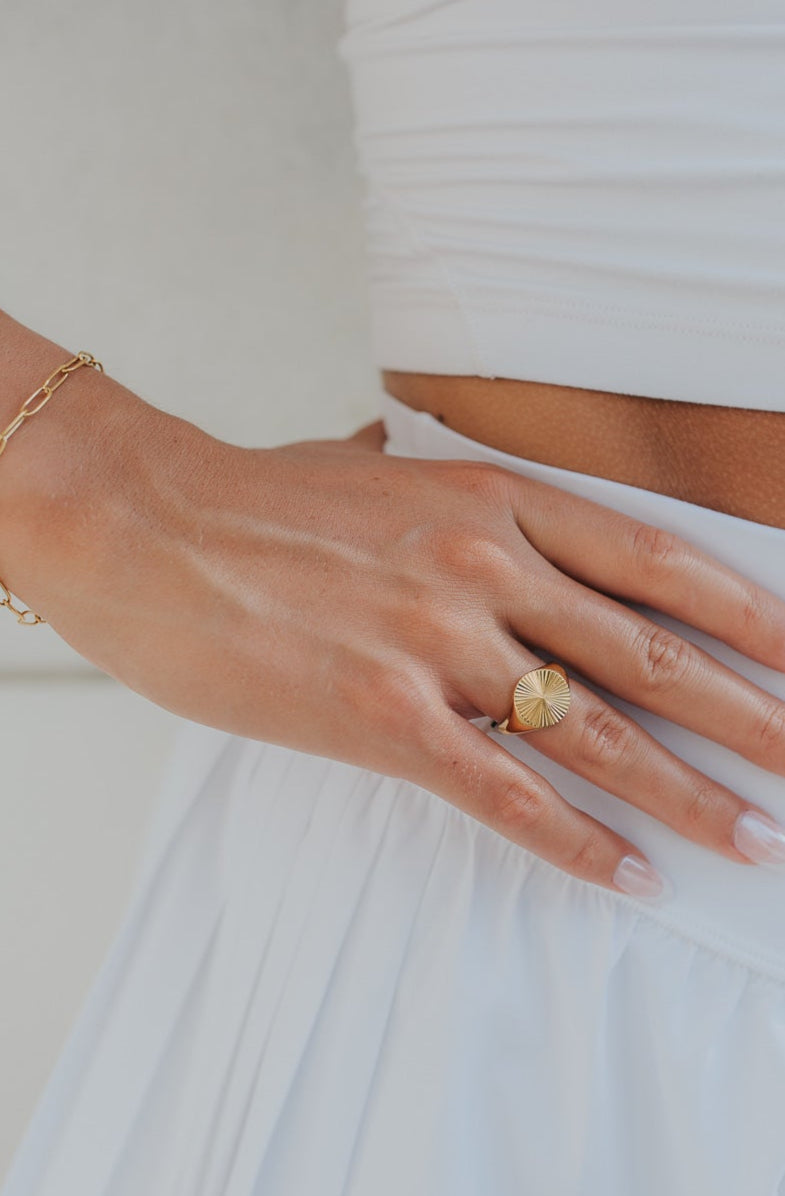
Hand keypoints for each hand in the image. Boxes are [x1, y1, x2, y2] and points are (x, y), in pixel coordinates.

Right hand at [23, 401, 784, 898]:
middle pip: (648, 651)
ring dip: (686, 792)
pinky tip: (628, 875)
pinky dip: (576, 841)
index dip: (739, 611)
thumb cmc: (256, 500)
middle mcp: (484, 568)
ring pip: (595, 731)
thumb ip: (410, 466)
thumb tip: (402, 444)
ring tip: (751, 836)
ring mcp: (437, 644)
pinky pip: (505, 793)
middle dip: (744, 712)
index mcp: (492, 500)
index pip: (651, 560)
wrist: (150, 530)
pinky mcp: (384, 718)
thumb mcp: (362, 465)